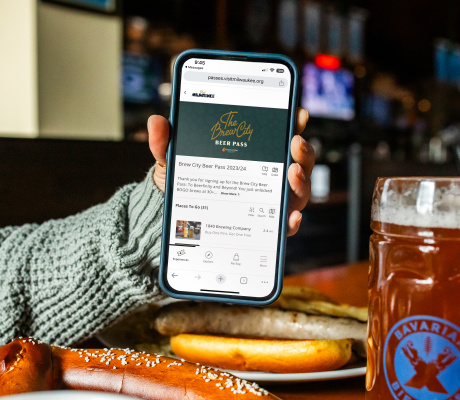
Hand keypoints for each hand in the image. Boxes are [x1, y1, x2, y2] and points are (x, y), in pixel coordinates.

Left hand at [148, 108, 313, 236]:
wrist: (177, 219)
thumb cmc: (184, 181)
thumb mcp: (173, 160)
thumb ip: (166, 142)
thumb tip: (155, 122)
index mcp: (254, 153)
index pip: (281, 134)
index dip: (296, 122)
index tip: (299, 113)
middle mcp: (269, 175)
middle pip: (298, 162)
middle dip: (303, 151)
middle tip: (295, 142)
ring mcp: (270, 201)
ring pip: (298, 191)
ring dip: (301, 181)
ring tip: (291, 173)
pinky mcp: (266, 226)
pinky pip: (285, 225)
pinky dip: (293, 221)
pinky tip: (290, 217)